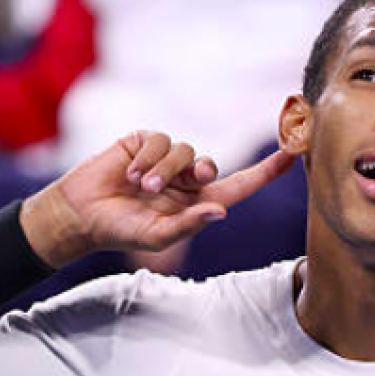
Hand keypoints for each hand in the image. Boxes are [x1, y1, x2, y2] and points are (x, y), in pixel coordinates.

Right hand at [22, 132, 294, 267]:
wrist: (81, 213)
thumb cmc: (120, 230)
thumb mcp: (156, 236)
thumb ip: (188, 224)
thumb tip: (221, 213)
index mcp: (197, 203)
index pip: (241, 186)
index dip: (266, 171)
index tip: (293, 153)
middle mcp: (185, 180)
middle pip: (209, 164)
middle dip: (200, 170)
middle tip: (188, 179)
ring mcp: (165, 160)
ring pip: (183, 150)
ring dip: (163, 169)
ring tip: (140, 186)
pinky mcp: (143, 143)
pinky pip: (158, 140)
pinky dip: (145, 157)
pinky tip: (128, 172)